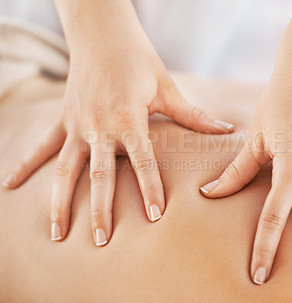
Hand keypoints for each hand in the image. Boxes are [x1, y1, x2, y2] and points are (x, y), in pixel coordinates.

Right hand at [3, 14, 233, 245]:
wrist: (102, 34)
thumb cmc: (138, 60)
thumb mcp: (166, 87)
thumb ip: (193, 115)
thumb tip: (226, 130)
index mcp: (128, 118)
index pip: (142, 162)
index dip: (150, 189)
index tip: (154, 218)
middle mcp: (99, 126)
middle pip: (100, 175)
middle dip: (101, 210)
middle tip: (102, 241)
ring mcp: (76, 124)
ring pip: (65, 170)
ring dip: (60, 202)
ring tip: (56, 234)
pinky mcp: (63, 119)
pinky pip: (42, 147)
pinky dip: (26, 165)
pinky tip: (10, 186)